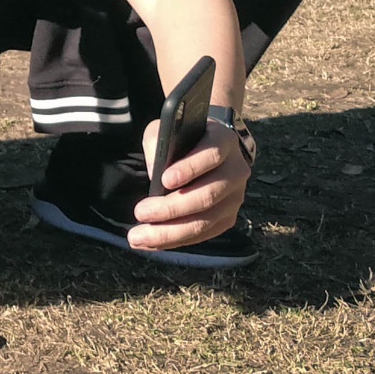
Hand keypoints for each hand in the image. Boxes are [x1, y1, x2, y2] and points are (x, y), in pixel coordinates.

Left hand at [131, 118, 250, 250]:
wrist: (203, 149)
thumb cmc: (180, 138)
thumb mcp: (166, 130)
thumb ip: (157, 144)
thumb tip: (154, 174)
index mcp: (223, 141)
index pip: (211, 155)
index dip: (189, 168)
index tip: (164, 180)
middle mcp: (236, 170)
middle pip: (207, 195)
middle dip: (171, 208)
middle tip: (140, 212)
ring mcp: (235, 197)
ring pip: (205, 221)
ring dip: (170, 232)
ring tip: (138, 236)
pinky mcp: (228, 217)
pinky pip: (203, 234)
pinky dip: (175, 241)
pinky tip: (151, 243)